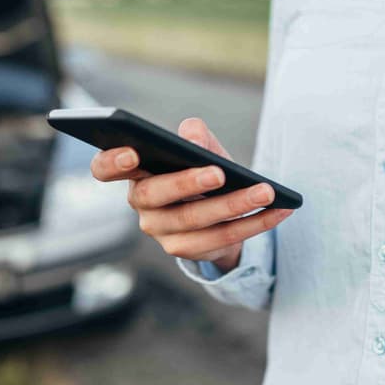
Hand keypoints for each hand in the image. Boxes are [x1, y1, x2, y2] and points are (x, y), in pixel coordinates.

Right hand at [89, 117, 292, 273]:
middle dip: (188, 183)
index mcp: (136, 173)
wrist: (219, 214)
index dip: (112, 162)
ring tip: (266, 192)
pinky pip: (222, 237)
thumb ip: (197, 138)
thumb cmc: (203, 172)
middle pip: (156, 195)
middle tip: (219, 172)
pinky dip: (254, 223)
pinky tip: (279, 210)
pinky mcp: (186, 251)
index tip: (132, 152)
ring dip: (235, 205)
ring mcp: (161, 231)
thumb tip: (191, 134)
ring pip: (195, 220)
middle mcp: (142, 204)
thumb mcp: (203, 151)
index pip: (105, 168)